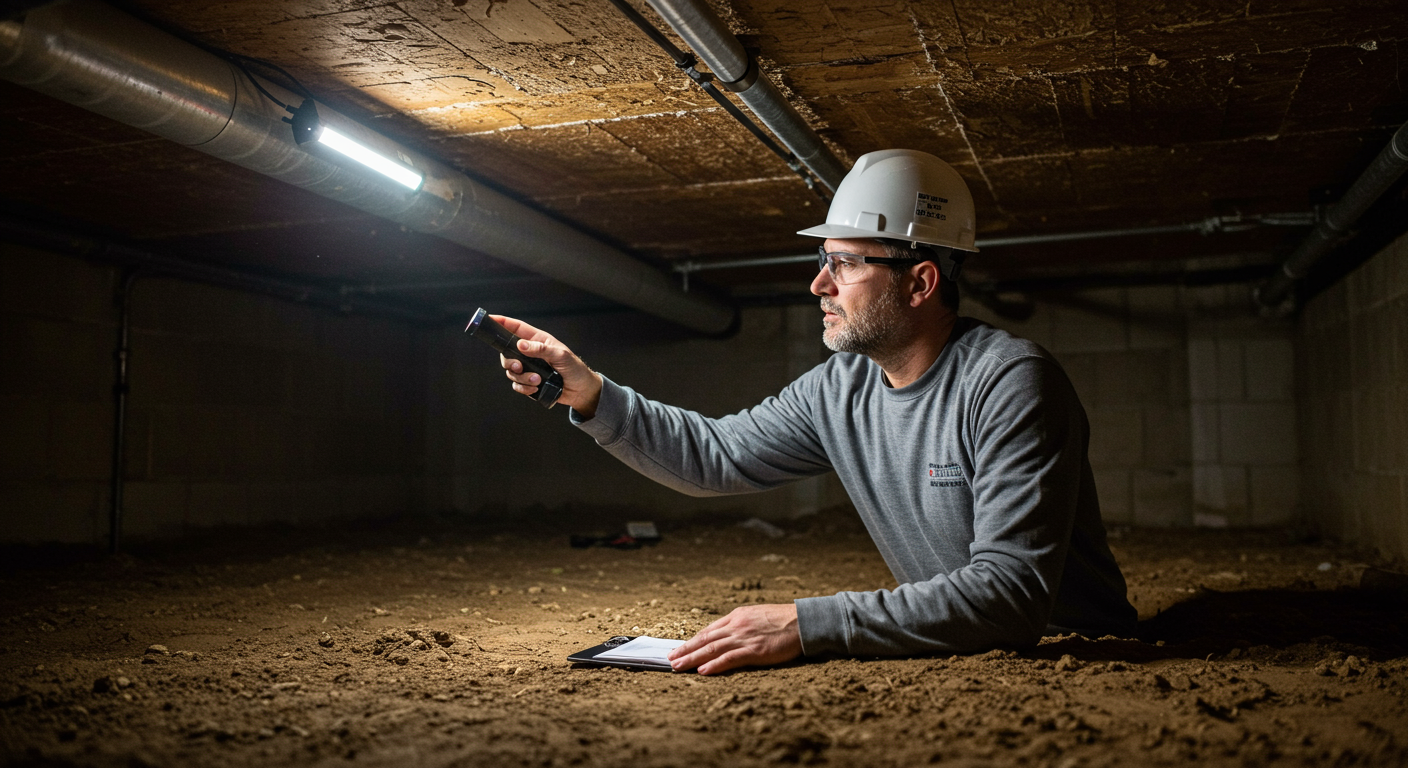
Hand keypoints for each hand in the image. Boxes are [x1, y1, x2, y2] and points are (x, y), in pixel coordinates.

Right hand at [493, 315, 602, 416]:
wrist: (581, 390)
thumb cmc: (575, 369)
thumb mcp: (561, 355)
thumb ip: (541, 349)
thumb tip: (521, 345)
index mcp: (538, 340)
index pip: (516, 328)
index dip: (502, 323)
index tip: (489, 319)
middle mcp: (531, 353)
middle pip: (507, 353)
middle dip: (509, 362)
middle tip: (519, 367)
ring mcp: (529, 368)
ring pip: (511, 371)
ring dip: (521, 378)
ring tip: (537, 380)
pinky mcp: (530, 382)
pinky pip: (517, 385)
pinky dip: (524, 388)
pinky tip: (535, 388)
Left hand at [668, 603, 801, 674]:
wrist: (803, 621)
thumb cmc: (783, 620)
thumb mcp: (757, 616)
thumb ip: (741, 625)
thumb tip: (726, 636)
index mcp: (737, 617)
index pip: (709, 631)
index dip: (692, 641)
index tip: (680, 648)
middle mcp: (737, 626)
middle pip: (705, 639)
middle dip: (686, 649)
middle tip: (670, 659)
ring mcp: (744, 638)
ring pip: (712, 649)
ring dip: (692, 658)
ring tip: (678, 666)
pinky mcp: (754, 651)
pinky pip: (730, 659)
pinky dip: (714, 665)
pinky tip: (702, 671)